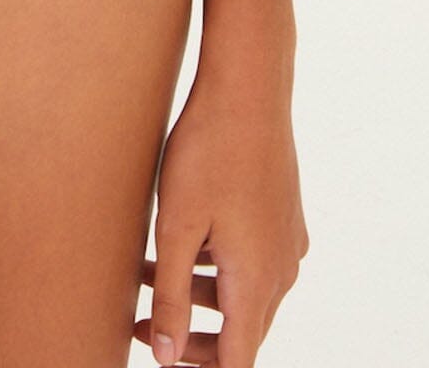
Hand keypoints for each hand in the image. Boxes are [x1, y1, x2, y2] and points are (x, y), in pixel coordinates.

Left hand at [133, 74, 308, 365]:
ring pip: (243, 294)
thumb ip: (171, 297)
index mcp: (257, 282)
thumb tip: (165, 358)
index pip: (237, 361)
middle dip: (191, 337)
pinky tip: (182, 239)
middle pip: (241, 332)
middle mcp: (282, 270)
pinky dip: (216, 267)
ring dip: (198, 296)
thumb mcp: (176, 228)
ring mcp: (287, 242)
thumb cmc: (208, 153)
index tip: (161, 357)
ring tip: (146, 273)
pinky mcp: (284, 218)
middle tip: (141, 324)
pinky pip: (252, 263)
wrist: (248, 88)